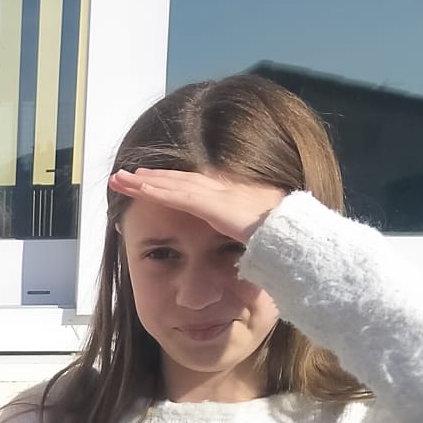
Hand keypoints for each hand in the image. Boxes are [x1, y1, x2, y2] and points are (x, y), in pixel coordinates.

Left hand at [107, 168, 285, 242]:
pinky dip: (158, 189)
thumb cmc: (286, 242)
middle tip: (123, 175)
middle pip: (178, 181)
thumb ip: (244, 238)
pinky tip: (139, 186)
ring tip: (120, 179)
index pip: (193, 188)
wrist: (302, 239)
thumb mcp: (259, 238)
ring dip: (145, 181)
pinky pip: (181, 195)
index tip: (146, 182)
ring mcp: (221, 195)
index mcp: (232, 198)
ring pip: (174, 184)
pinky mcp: (217, 205)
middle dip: (150, 178)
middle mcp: (224, 191)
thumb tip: (240, 247)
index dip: (168, 184)